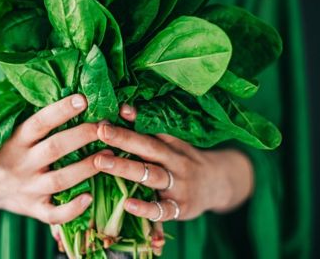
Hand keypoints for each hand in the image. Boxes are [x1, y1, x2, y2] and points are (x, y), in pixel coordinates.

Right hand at [0, 94, 107, 224]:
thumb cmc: (9, 150)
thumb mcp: (13, 131)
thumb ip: (38, 119)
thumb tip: (72, 88)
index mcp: (15, 139)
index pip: (39, 122)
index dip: (61, 110)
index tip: (83, 99)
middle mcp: (21, 163)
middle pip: (55, 148)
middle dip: (83, 136)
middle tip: (106, 125)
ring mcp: (28, 188)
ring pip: (60, 180)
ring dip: (87, 168)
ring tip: (110, 156)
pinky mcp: (33, 210)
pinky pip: (54, 214)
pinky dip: (72, 209)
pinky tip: (90, 197)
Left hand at [92, 104, 253, 222]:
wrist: (219, 184)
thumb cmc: (184, 161)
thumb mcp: (171, 143)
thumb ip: (147, 130)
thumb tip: (122, 109)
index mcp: (171, 145)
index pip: (149, 132)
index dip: (128, 125)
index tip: (105, 119)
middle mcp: (175, 162)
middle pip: (149, 148)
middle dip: (124, 139)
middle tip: (100, 132)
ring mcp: (179, 186)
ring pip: (152, 176)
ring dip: (126, 168)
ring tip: (101, 162)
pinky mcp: (180, 209)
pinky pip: (162, 210)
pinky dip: (146, 208)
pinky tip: (127, 205)